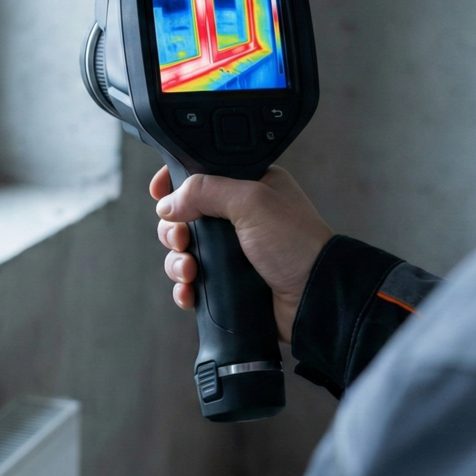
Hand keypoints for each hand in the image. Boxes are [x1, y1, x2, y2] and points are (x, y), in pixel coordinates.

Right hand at [151, 165, 333, 342]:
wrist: (316, 298)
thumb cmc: (297, 244)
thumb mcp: (252, 200)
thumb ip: (205, 190)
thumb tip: (168, 202)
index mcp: (248, 188)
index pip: (201, 176)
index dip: (175, 183)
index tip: (159, 192)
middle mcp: (238, 218)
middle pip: (183, 217)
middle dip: (172, 230)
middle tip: (181, 239)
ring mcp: (232, 252)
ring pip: (183, 252)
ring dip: (176, 262)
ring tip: (188, 271)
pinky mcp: (228, 283)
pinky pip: (191, 283)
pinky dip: (184, 288)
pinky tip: (189, 291)